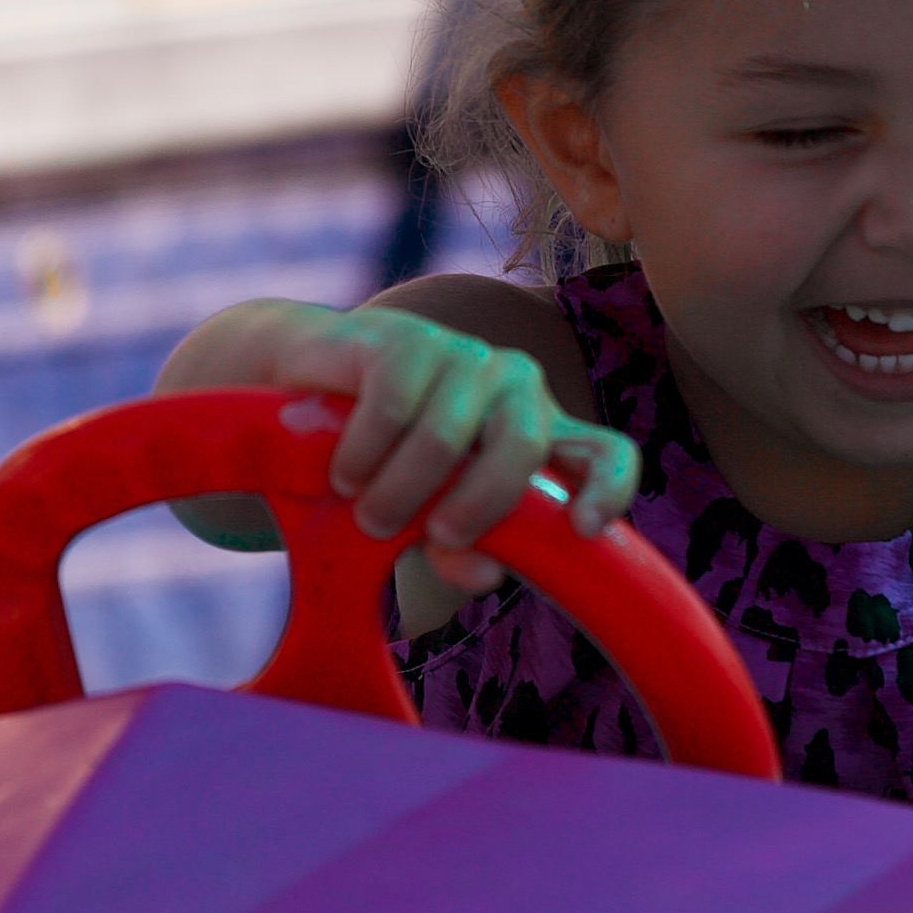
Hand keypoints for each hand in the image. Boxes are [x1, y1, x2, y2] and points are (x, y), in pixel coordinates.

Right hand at [201, 300, 634, 595]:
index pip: (607, 454)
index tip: (581, 528)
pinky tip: (344, 471)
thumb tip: (482, 574)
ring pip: (447, 436)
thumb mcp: (422, 519)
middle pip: (524, 444)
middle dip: (477, 503)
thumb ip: (457, 550)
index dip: (609, 488)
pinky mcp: (410, 339)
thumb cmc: (382, 462)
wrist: (303, 387)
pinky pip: (393, 406)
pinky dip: (363, 453)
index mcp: (538, 435)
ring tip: (364, 510)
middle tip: (432, 536)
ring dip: (399, 489)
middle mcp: (516, 388)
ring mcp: (466, 357)